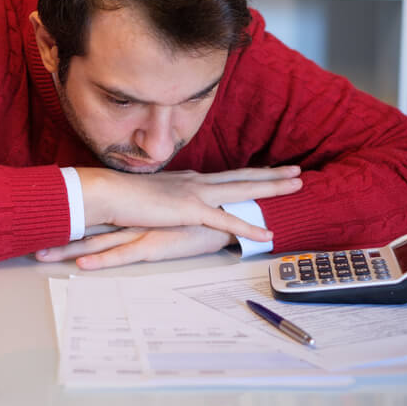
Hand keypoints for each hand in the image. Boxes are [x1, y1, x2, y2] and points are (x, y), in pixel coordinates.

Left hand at [36, 224, 235, 269]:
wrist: (229, 213)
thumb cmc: (199, 217)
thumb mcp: (168, 216)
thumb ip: (148, 218)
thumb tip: (131, 222)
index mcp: (133, 214)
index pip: (93, 219)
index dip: (67, 224)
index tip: (41, 228)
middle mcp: (132, 220)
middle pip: (87, 230)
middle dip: (58, 238)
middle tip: (28, 246)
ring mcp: (141, 232)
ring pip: (98, 243)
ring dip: (69, 250)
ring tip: (42, 256)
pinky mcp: (156, 245)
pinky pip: (124, 256)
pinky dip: (102, 261)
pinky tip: (83, 267)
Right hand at [78, 165, 301, 241]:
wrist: (108, 193)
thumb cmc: (124, 197)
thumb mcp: (153, 197)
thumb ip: (169, 200)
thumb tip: (174, 206)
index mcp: (190, 180)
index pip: (229, 176)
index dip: (253, 173)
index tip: (273, 170)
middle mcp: (198, 183)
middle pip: (243, 178)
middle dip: (273, 175)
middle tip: (298, 171)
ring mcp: (196, 195)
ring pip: (243, 190)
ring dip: (272, 189)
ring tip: (296, 186)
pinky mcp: (190, 211)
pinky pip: (226, 222)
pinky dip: (248, 228)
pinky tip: (267, 234)